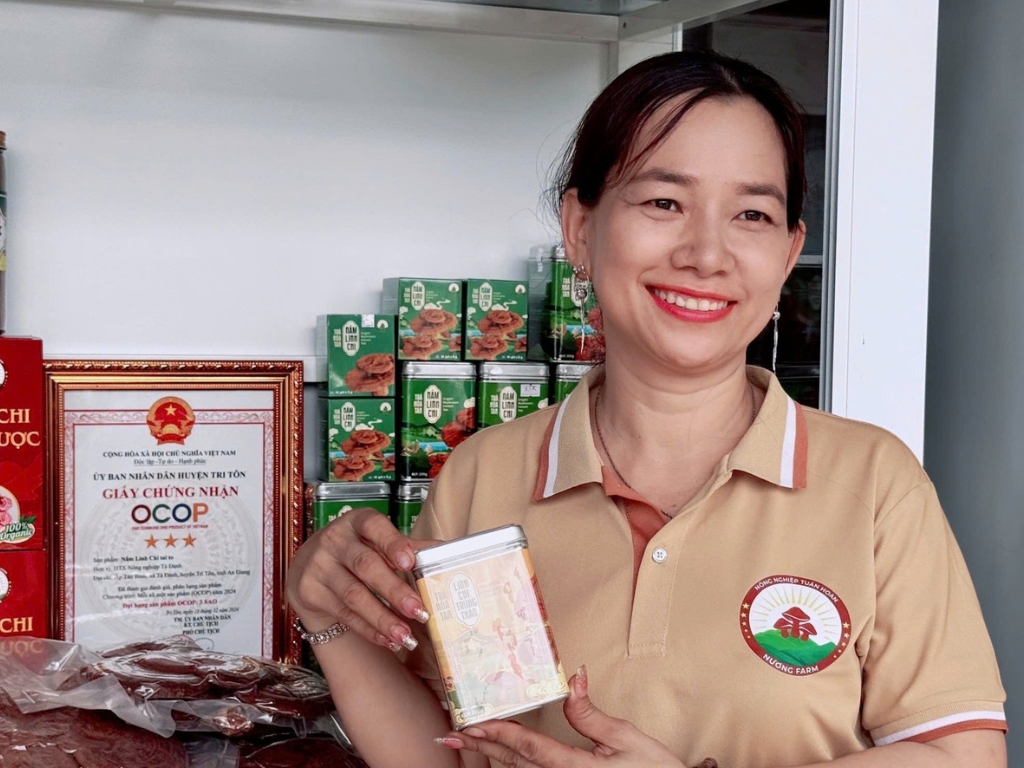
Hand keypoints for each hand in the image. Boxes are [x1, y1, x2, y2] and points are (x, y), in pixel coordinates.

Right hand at [285, 507, 436, 651]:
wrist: (309, 567)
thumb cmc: (356, 551)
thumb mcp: (376, 542)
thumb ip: (407, 547)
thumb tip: (446, 550)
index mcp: (357, 522)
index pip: (374, 526)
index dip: (392, 543)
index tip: (409, 562)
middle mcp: (334, 540)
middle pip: (366, 565)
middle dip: (394, 590)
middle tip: (419, 611)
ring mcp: (319, 566)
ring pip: (354, 595)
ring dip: (383, 618)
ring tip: (406, 636)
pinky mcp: (310, 592)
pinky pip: (344, 614)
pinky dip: (368, 629)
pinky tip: (388, 640)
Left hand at [437, 667, 713, 767]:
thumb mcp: (628, 738)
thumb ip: (593, 714)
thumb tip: (573, 677)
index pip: (528, 748)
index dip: (498, 733)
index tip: (472, 723)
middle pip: (515, 764)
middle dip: (482, 747)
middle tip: (450, 734)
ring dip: (492, 758)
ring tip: (466, 742)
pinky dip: (513, 765)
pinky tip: (500, 758)